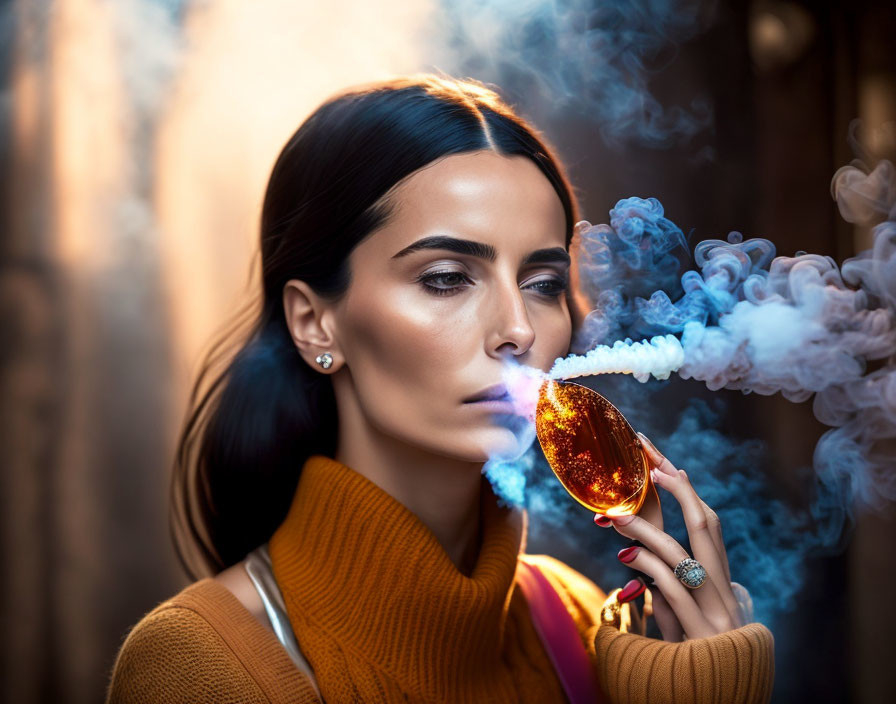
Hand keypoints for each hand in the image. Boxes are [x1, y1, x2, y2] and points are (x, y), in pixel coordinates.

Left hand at [598, 432, 745, 640]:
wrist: (720, 699)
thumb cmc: (697, 659)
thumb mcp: (682, 621)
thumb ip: (669, 595)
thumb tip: (641, 574)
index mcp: (721, 581)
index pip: (709, 525)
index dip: (688, 492)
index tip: (664, 464)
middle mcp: (723, 589)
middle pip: (706, 525)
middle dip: (678, 488)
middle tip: (650, 461)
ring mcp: (715, 609)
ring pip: (681, 554)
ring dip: (645, 529)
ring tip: (615, 515)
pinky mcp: (701, 632)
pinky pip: (671, 588)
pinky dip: (647, 568)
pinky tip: (625, 557)